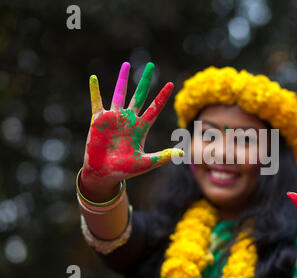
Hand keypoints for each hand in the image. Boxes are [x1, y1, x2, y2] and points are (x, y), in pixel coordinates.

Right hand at [82, 62, 182, 187]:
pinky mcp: (99, 120)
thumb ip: (163, 156)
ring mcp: (114, 118)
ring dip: (123, 79)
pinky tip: (93, 77)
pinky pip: (96, 101)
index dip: (162, 96)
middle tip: (151, 65)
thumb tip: (182, 153)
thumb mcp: (146, 163)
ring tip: (127, 65)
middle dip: (146, 81)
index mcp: (141, 127)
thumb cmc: (125, 169)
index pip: (155, 108)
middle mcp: (129, 119)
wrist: (104, 173)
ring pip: (119, 94)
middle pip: (140, 95)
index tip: (171, 84)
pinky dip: (94, 90)